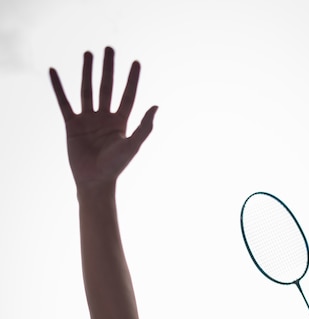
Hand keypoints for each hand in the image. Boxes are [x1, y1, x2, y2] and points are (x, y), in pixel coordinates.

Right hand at [49, 46, 157, 188]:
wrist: (94, 181)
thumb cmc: (116, 166)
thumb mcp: (133, 145)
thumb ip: (144, 126)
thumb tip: (156, 106)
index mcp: (120, 122)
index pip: (128, 95)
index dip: (132, 79)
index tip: (136, 62)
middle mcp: (104, 118)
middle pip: (107, 87)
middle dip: (108, 68)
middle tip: (109, 49)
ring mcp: (88, 120)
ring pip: (87, 90)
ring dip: (87, 72)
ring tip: (88, 53)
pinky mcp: (72, 125)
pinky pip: (64, 102)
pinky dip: (58, 87)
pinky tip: (53, 71)